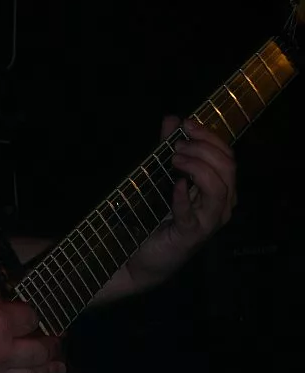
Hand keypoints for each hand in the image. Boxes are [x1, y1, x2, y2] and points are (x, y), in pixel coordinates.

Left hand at [129, 115, 236, 283]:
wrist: (143, 254)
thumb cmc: (158, 215)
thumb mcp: (163, 174)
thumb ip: (168, 147)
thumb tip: (172, 119)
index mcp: (220, 189)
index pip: (228, 156)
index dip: (209, 136)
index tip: (186, 124)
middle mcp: (221, 206)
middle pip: (228, 169)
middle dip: (204, 149)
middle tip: (177, 145)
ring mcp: (208, 222)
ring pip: (219, 188)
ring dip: (197, 167)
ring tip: (174, 158)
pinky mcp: (190, 236)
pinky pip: (192, 214)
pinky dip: (183, 197)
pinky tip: (175, 185)